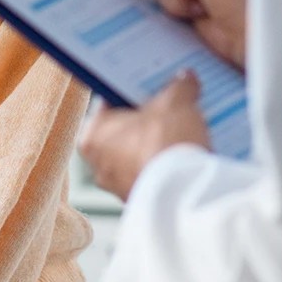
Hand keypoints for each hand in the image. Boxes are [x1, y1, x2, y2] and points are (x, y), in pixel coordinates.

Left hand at [80, 71, 212, 199]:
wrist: (183, 192)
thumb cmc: (165, 144)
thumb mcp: (176, 102)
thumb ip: (179, 86)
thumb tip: (185, 80)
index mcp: (93, 135)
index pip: (110, 102)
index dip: (134, 90)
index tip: (152, 84)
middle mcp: (99, 165)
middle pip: (126, 130)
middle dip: (149, 119)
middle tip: (173, 105)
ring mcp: (119, 187)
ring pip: (139, 155)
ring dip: (159, 144)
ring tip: (185, 131)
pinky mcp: (142, 201)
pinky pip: (153, 175)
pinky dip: (166, 166)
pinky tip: (187, 155)